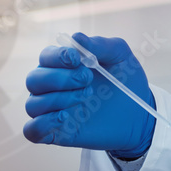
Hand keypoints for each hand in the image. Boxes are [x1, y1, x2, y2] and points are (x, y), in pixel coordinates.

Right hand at [23, 32, 155, 158]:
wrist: (138, 112)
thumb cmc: (126, 80)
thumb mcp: (120, 56)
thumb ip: (101, 45)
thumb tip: (76, 38)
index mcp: (63, 65)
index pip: (45, 57)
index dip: (57, 56)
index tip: (76, 59)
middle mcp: (52, 87)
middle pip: (34, 80)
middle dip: (59, 78)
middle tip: (87, 80)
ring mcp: (52, 110)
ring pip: (33, 104)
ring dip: (58, 99)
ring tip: (86, 96)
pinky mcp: (55, 132)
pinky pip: (32, 130)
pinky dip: (42, 124)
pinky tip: (65, 117)